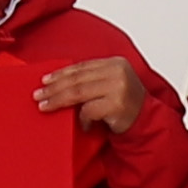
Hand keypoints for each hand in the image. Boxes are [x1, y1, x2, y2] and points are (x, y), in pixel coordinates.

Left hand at [35, 54, 152, 128]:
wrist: (147, 123)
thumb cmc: (126, 106)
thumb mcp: (110, 85)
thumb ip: (91, 79)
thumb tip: (58, 81)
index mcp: (115, 63)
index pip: (81, 67)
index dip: (61, 73)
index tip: (45, 81)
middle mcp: (117, 72)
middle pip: (77, 79)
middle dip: (55, 87)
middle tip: (39, 95)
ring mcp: (118, 87)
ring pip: (78, 92)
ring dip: (58, 100)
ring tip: (46, 106)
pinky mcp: (117, 105)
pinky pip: (89, 110)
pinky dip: (81, 118)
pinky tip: (82, 125)